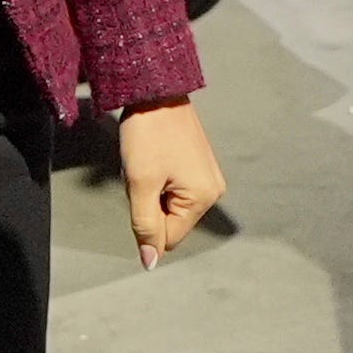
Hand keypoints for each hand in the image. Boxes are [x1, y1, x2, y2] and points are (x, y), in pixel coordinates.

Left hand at [114, 100, 222, 264]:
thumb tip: (150, 262)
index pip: (168, 237)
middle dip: (150, 204)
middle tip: (143, 173)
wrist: (155, 90)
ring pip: (170, 204)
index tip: (139, 189)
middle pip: (171, 221)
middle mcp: (213, 190)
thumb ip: (145, 226)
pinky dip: (158, 179)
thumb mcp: (140, 184)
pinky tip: (153, 157)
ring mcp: (208, 176)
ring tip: (148, 162)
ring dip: (152, 191)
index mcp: (203, 197)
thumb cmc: (148, 135)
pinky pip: (174, 188)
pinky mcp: (200, 165)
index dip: (146, 222)